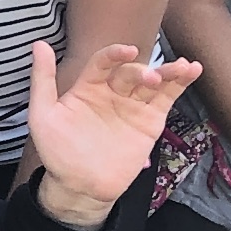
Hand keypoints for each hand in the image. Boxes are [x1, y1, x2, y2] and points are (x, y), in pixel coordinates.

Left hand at [27, 39, 199, 225]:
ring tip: (182, 67)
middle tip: (150, 78)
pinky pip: (167, 98)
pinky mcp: (150, 121)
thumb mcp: (43, 115)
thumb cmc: (58, 151)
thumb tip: (39, 44)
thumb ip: (43, 79)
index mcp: (88, 86)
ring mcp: (133, 105)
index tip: (127, 51)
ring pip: (153, 81)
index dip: (115, 54)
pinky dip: (180, 83)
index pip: (103, 61)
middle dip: (141, 71)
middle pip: (131, 72)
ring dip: (168, 71)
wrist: (80, 186)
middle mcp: (112, 91)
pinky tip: (191, 70)